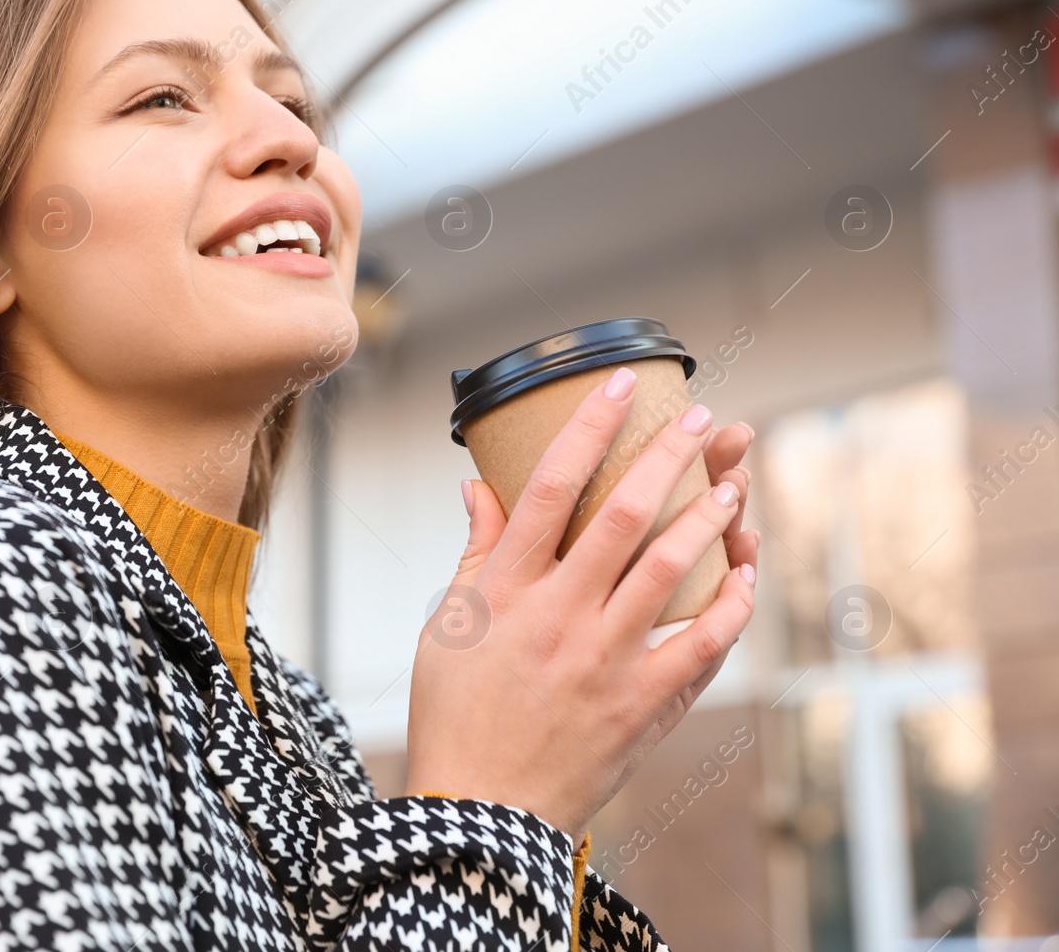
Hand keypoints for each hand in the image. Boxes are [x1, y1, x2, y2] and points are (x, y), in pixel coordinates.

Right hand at [404, 367, 758, 839]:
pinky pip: (702, 646)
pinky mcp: (642, 704)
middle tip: (703, 421)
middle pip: (623, 516)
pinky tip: (748, 574)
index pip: (549, 487)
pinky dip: (732, 607)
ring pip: (671, 570)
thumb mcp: (448, 627)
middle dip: (668, 458)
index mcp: (505, 591)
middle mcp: (558, 616)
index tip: (620, 386)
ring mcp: (605, 660)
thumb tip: (476, 487)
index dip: (588, 428)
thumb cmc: (457, 715)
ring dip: (709, 518)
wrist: (484, 810)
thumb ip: (475, 553)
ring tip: (734, 484)